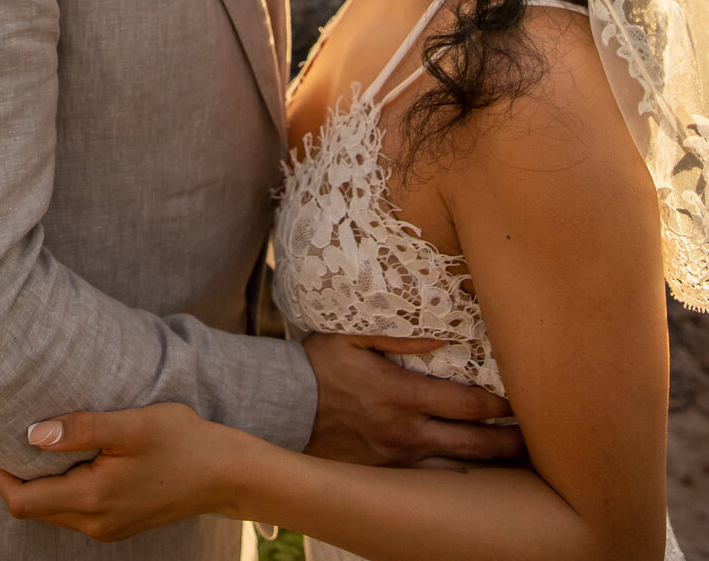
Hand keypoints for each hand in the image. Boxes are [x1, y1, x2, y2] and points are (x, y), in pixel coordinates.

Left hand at [0, 404, 243, 540]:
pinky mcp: (119, 523)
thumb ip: (80, 429)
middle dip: (18, 476)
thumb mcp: (130, 425)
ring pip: (54, 511)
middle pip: (34, 509)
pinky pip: (76, 511)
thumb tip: (31, 434)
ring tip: (46, 439)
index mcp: (92, 500)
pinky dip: (65, 486)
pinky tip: (78, 455)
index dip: (1, 475)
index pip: (23, 502)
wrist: (224, 474)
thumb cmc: (180, 441)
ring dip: (43, 481)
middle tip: (15, 433)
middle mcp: (95, 523)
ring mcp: (108, 528)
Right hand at [305, 332, 526, 466]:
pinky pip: (431, 485)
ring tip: (517, 466)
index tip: (522, 403)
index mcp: (403, 395)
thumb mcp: (353, 337)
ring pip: (457, 471)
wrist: (283, 409)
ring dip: (488, 466)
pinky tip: (474, 481)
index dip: (500, 406)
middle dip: (509, 443)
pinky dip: (457, 483)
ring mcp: (398, 460)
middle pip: (473, 444)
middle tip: (537, 442)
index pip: (467, 404)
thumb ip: (399, 337)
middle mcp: (407, 432)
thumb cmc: (319, 367)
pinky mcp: (386, 477)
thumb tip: (440, 336)